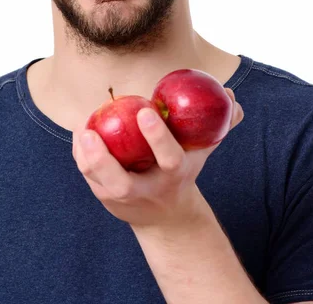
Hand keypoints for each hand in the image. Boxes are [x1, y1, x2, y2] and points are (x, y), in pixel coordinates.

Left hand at [72, 88, 243, 228]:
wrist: (168, 216)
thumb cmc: (184, 170)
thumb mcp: (202, 151)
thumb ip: (219, 124)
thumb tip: (232, 95)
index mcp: (175, 174)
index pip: (168, 157)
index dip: (158, 136)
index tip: (145, 109)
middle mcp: (149, 190)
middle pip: (122, 183)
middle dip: (104, 160)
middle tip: (92, 131)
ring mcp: (125, 199)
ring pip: (100, 184)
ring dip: (86, 158)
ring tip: (82, 129)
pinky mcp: (107, 199)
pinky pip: (90, 178)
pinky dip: (81, 157)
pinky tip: (80, 133)